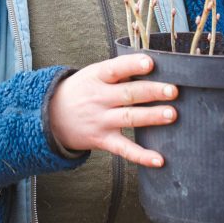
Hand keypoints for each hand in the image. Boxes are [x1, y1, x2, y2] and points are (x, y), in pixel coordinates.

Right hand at [48, 54, 177, 167]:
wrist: (51, 116)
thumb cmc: (81, 90)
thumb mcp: (92, 74)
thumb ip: (119, 72)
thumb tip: (154, 67)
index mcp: (96, 77)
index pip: (115, 69)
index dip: (132, 65)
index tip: (150, 63)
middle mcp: (99, 98)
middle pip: (128, 94)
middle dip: (152, 91)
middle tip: (173, 90)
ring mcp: (101, 120)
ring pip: (129, 118)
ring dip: (151, 116)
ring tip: (172, 114)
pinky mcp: (103, 140)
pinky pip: (124, 149)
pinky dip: (142, 156)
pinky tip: (159, 159)